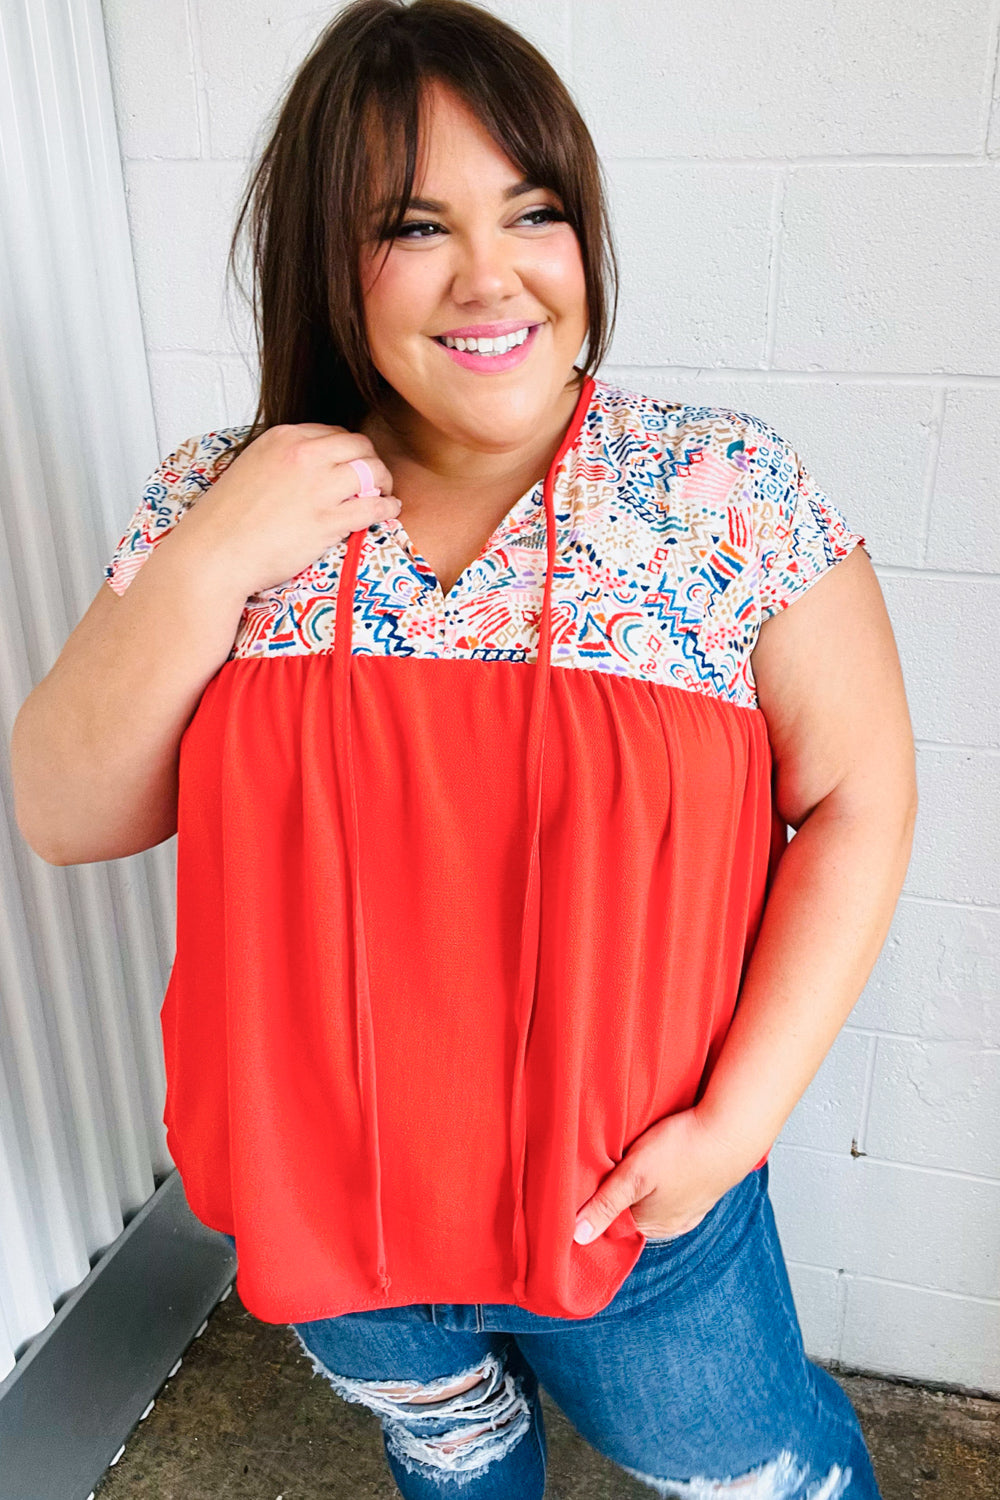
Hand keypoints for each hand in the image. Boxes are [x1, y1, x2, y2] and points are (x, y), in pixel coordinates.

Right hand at [180, 422, 400, 597]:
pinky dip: (387, 507)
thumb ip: (282, 459)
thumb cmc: (226, 519)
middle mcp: (304, 456)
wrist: (214, 553)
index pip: (333, 432)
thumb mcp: (252, 468)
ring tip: (383, 494)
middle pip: (360, 446)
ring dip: (383, 482)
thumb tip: (309, 465)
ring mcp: (318, 487)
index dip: (348, 450)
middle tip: (374, 479)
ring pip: (372, 471)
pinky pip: (373, 506)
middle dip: (371, 461)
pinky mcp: (328, 520)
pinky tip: (389, 510)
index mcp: (284, 438)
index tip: (351, 464)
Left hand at [572, 1106, 758, 1244]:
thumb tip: (577, 1236)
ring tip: (637, 1160)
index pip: (610, 1222)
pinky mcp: (701, 1192)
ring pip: (652, 1201)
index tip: (588, 1182)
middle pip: (631, 1212)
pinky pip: (674, 1191)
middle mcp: (669, 1225)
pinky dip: (665, 1182)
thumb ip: (606, 1204)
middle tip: (610, 1165)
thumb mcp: (634, 1174)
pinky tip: (663, 1165)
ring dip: (642, 1186)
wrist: (730, 1133)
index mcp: (649, 1225)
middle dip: (619, 1194)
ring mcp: (688, 1210)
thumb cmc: (681, 1149)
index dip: (597, 1203)